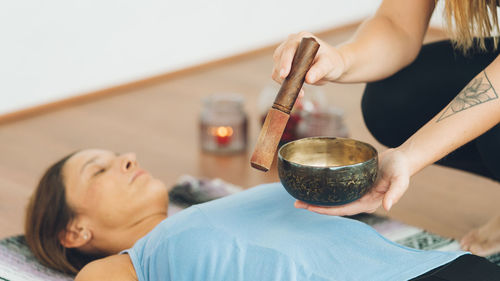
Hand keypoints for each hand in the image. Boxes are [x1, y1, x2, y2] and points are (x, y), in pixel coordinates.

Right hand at [272, 31, 346, 84]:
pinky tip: (295, 91)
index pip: (289, 48)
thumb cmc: (331, 62)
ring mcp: (286, 54)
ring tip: (299, 92)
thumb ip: (319, 70)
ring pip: (276, 68)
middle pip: (279, 58)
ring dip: (284, 82)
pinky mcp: (284, 64)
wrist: (331, 67)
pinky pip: (278, 75)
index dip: (285, 62)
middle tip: (296, 89)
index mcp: (302, 38)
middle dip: (284, 75)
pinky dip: (284, 84)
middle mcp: (291, 43)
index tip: (284, 74)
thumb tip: (308, 79)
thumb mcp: (329, 65)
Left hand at [295, 148, 411, 215]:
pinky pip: (335, 187)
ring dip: (316, 198)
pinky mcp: (352, 181)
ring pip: (332, 197)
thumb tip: (389, 207)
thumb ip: (396, 193)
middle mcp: (359, 199)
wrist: (401, 159)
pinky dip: (323, 187)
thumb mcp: (401, 180)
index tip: (311, 209)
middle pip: (334, 205)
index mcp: (368, 203)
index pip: (344, 210)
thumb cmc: (400, 169)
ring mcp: (354, 191)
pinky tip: (311, 184)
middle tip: (296, 203)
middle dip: (315, 206)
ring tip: (298, 196)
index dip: (327, 210)